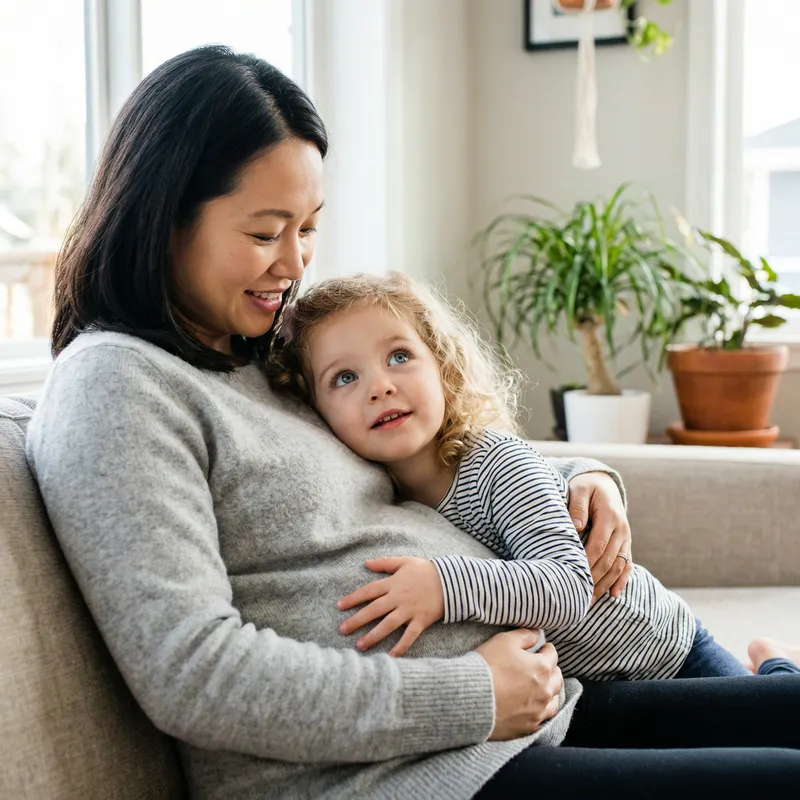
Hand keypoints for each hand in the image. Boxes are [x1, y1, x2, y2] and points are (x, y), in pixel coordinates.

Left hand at [337, 557, 443, 655]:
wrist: (451, 580)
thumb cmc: (426, 570)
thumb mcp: (405, 562)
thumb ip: (384, 563)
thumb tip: (365, 564)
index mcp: (393, 583)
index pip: (368, 591)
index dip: (353, 598)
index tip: (339, 606)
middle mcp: (399, 598)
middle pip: (374, 610)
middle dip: (357, 620)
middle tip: (342, 630)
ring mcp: (410, 610)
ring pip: (388, 624)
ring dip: (373, 635)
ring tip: (360, 645)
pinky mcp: (421, 621)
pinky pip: (410, 635)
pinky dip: (401, 646)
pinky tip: (391, 656)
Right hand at [475, 630, 562, 740]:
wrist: (472, 698)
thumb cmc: (488, 666)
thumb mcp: (504, 641)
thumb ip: (524, 635)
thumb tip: (536, 633)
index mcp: (542, 667)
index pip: (552, 655)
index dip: (547, 649)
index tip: (543, 648)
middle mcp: (545, 690)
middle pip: (557, 678)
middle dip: (552, 670)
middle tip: (544, 666)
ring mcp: (538, 711)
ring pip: (554, 700)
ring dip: (551, 691)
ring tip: (543, 687)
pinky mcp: (528, 727)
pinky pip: (544, 719)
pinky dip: (543, 710)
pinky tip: (536, 707)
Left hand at [568, 472, 631, 600]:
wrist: (605, 484)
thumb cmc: (586, 487)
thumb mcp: (580, 488)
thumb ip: (578, 506)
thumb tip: (576, 526)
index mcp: (610, 515)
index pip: (599, 543)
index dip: (587, 561)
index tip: (573, 574)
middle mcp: (622, 529)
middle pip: (609, 559)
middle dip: (594, 578)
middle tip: (578, 595)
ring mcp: (626, 538)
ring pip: (618, 566)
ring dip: (605, 584)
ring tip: (590, 600)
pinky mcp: (626, 544)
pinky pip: (627, 564)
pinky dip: (621, 580)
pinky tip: (614, 595)